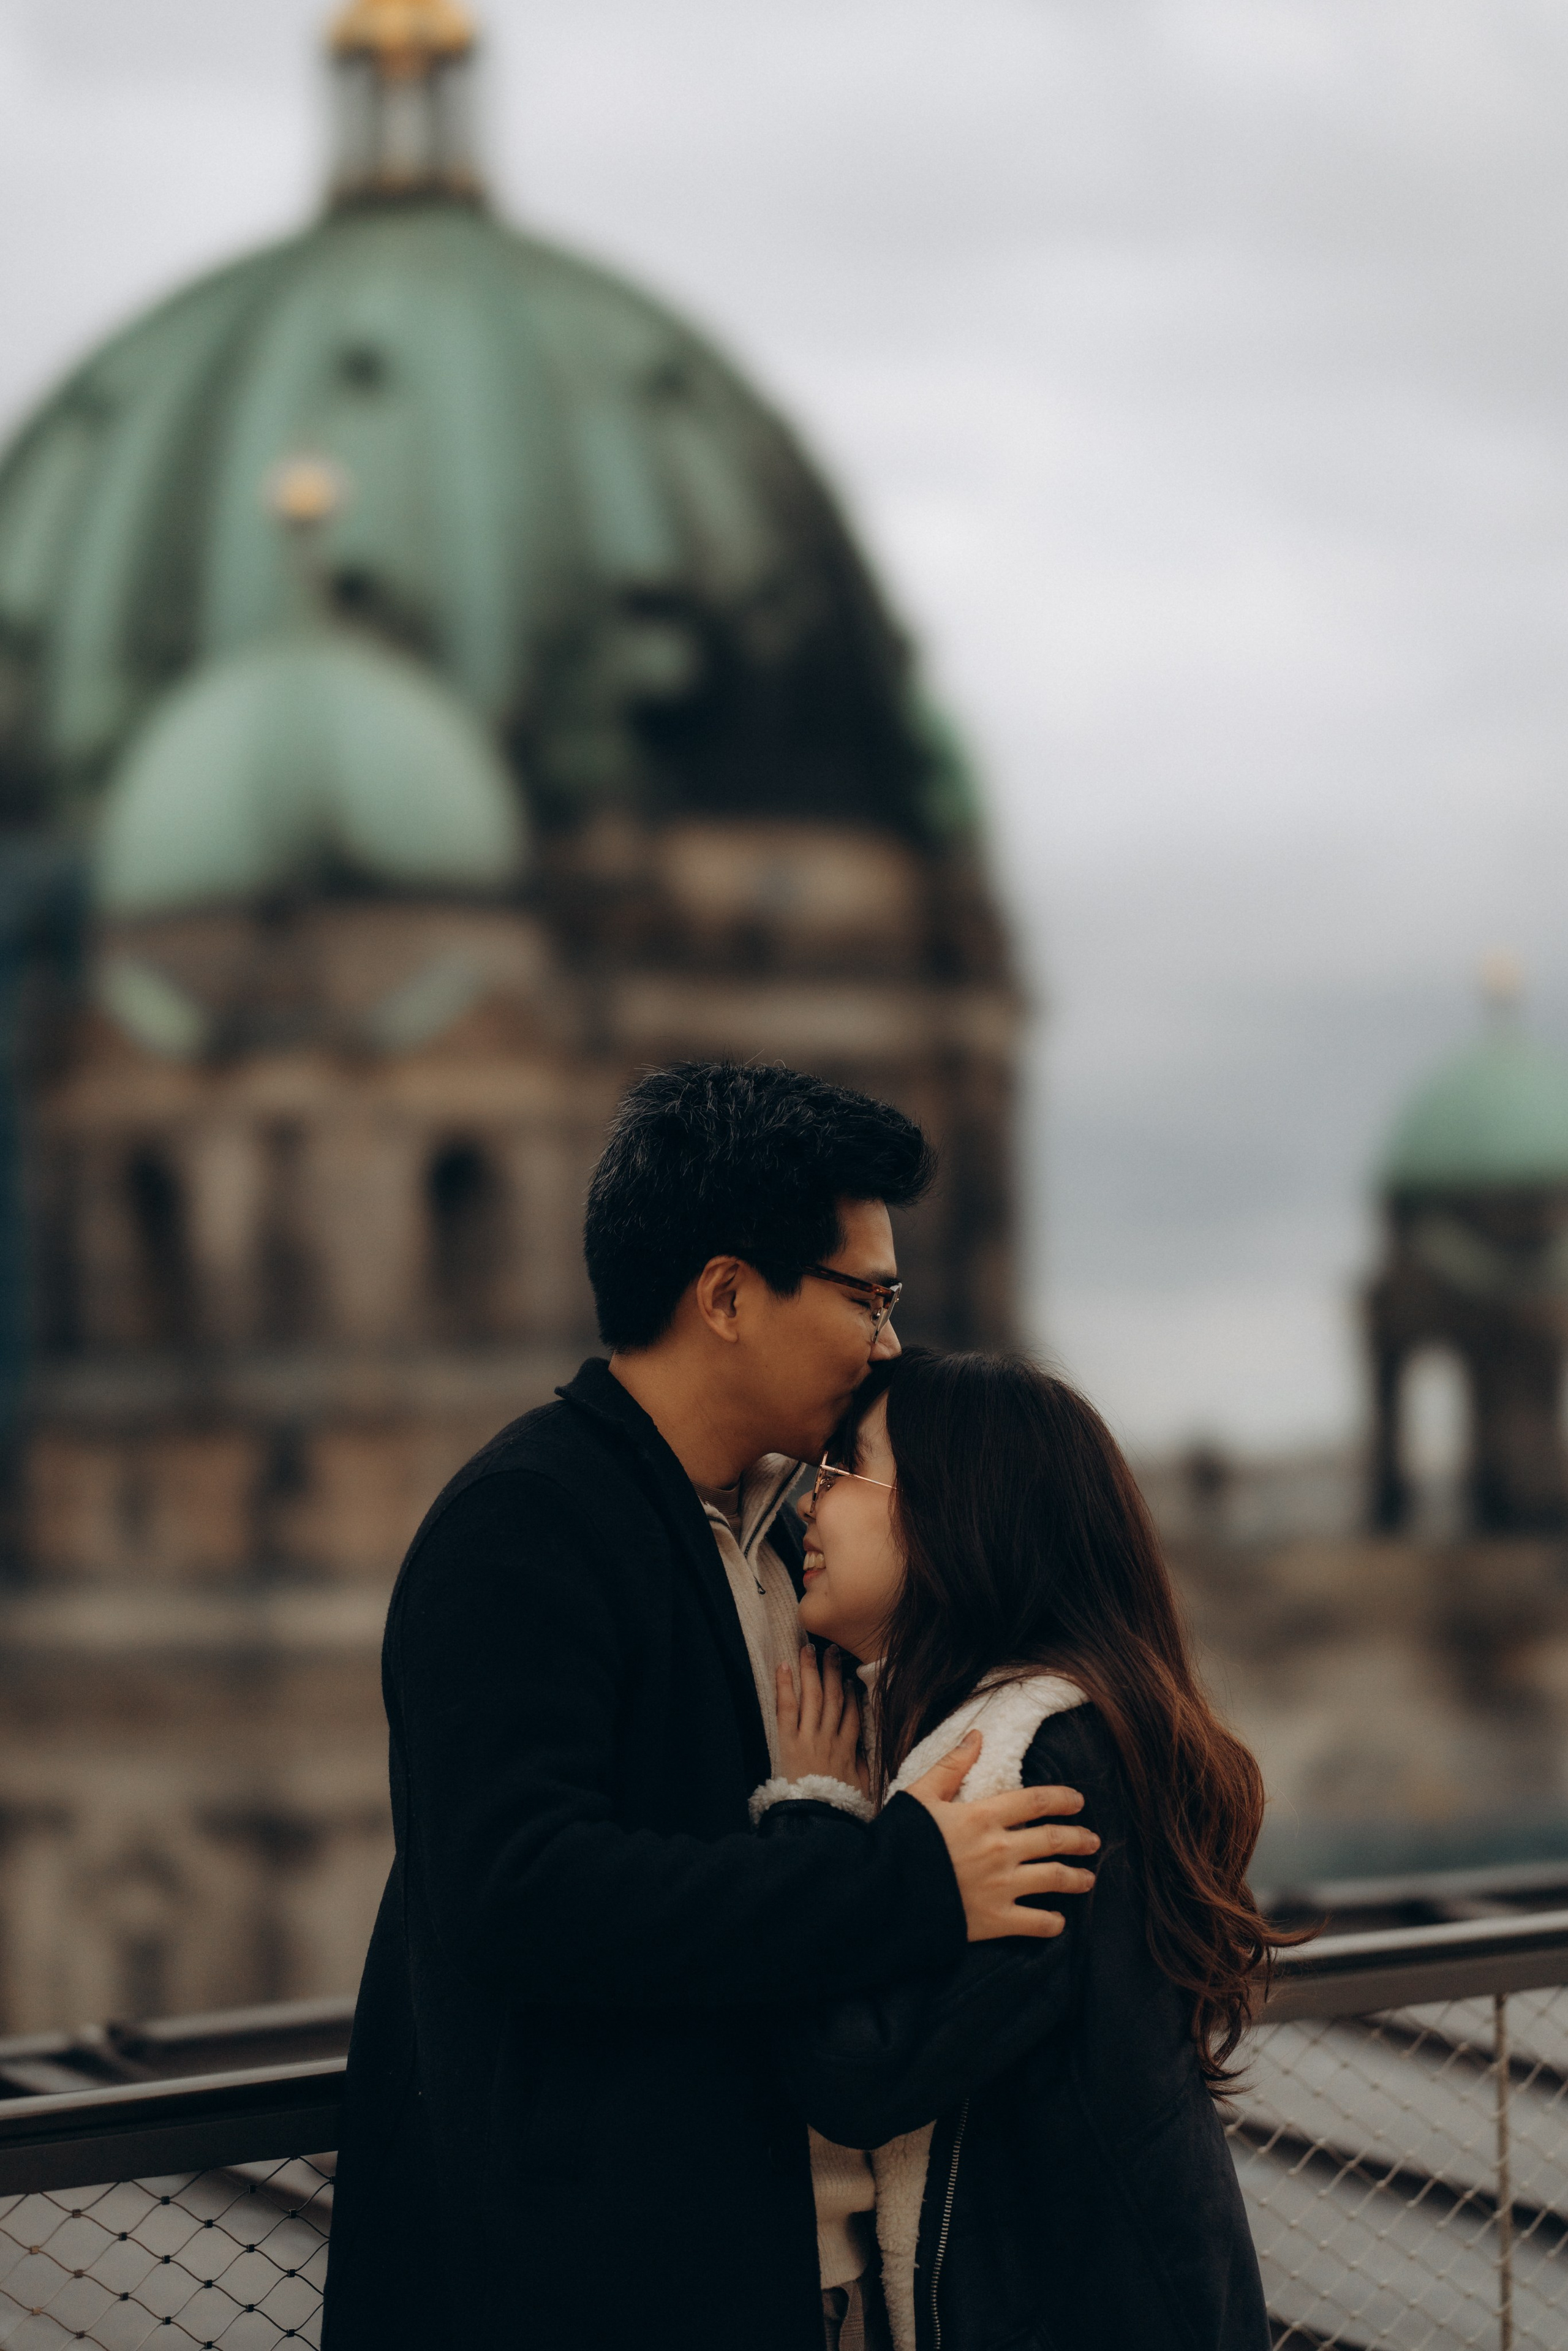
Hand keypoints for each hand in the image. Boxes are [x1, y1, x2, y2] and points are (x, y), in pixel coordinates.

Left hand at [776, 1644, 869, 1797]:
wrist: (817, 1820)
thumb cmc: (838, 1808)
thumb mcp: (859, 1788)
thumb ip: (861, 1765)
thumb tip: (862, 1750)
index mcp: (848, 1749)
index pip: (852, 1713)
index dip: (850, 1693)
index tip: (848, 1678)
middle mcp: (830, 1738)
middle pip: (834, 1698)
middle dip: (833, 1672)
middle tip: (831, 1650)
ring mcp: (810, 1737)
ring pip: (813, 1697)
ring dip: (812, 1671)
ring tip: (809, 1649)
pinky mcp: (789, 1742)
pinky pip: (787, 1709)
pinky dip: (785, 1687)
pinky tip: (784, 1668)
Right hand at [906, 1730, 1098, 1940]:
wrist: (883, 1894)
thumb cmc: (899, 1842)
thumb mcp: (920, 1795)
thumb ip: (952, 1766)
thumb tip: (977, 1735)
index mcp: (983, 1816)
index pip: (1036, 1801)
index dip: (1063, 1799)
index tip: (1078, 1801)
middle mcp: (999, 1850)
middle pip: (1054, 1839)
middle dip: (1079, 1839)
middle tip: (1092, 1840)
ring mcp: (1000, 1887)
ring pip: (1054, 1879)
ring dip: (1077, 1878)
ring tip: (1088, 1878)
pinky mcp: (995, 1920)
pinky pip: (1036, 1923)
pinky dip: (1053, 1922)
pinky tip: (1058, 1920)